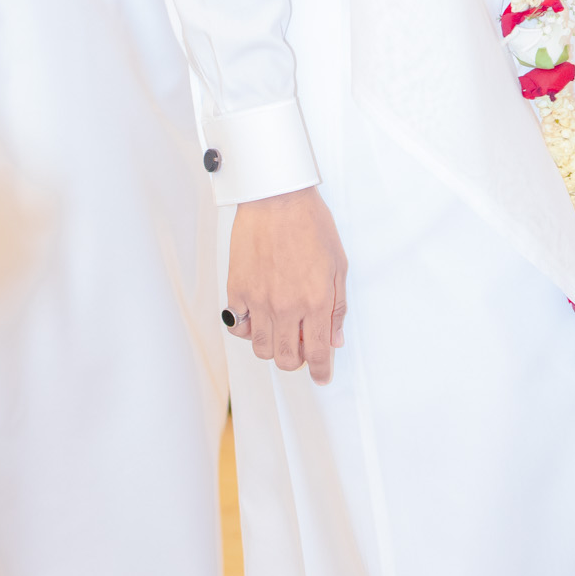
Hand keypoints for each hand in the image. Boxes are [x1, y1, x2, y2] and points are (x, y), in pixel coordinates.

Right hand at [226, 187, 347, 384]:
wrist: (277, 198)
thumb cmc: (310, 223)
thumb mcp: (338, 264)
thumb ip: (337, 306)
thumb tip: (335, 338)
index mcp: (315, 301)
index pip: (316, 352)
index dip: (320, 371)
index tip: (321, 377)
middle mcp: (285, 306)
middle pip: (285, 358)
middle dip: (296, 361)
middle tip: (301, 349)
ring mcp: (258, 300)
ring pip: (260, 348)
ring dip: (272, 347)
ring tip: (279, 331)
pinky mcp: (237, 289)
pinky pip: (237, 326)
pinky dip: (246, 329)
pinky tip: (256, 317)